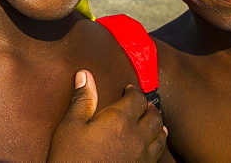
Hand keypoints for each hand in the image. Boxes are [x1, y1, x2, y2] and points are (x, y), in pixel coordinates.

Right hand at [48, 70, 165, 161]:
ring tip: (150, 122)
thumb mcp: (70, 126)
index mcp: (119, 120)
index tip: (127, 90)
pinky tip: (150, 146)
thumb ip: (82, 100)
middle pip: (154, 116)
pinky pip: (158, 155)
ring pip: (160, 136)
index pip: (137, 98)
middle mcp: (136, 136)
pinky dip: (157, 145)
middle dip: (148, 107)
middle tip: (141, 105)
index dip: (134, 91)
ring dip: (157, 126)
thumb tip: (85, 75)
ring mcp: (142, 156)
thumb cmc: (71, 158)